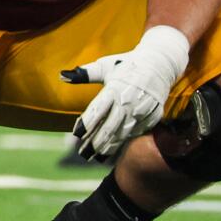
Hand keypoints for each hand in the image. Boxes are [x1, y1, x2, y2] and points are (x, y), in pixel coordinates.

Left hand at [62, 24, 189, 160]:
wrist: (159, 63)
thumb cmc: (126, 64)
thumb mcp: (105, 66)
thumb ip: (84, 74)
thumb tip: (62, 75)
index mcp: (114, 88)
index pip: (98, 109)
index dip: (87, 123)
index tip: (76, 133)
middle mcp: (128, 101)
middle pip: (110, 127)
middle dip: (96, 142)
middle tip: (83, 154)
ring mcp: (142, 110)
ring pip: (123, 133)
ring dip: (110, 146)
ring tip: (96, 156)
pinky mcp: (153, 116)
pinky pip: (137, 132)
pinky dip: (125, 141)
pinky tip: (115, 148)